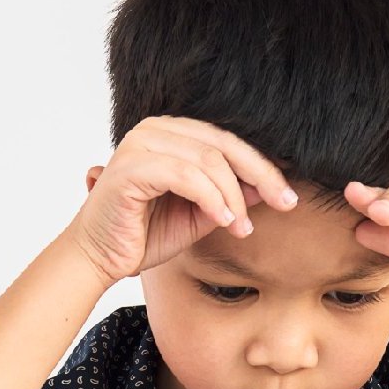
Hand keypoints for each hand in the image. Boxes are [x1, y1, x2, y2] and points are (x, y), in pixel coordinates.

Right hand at [68, 115, 300, 285]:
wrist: (99, 259)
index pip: (227, 141)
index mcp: (171, 134)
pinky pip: (186, 176)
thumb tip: (269, 188)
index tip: (289, 196)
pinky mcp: (131, 166)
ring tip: (242, 227)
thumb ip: (229, 198)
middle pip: (224, 144)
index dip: (262, 167)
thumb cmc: (143, 236)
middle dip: (261, 175)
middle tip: (285, 203)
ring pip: (209, 160)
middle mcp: (155, 129)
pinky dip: (212, 199)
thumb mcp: (199, 216)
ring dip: (234, 197)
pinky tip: (225, 221)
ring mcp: (140, 143)